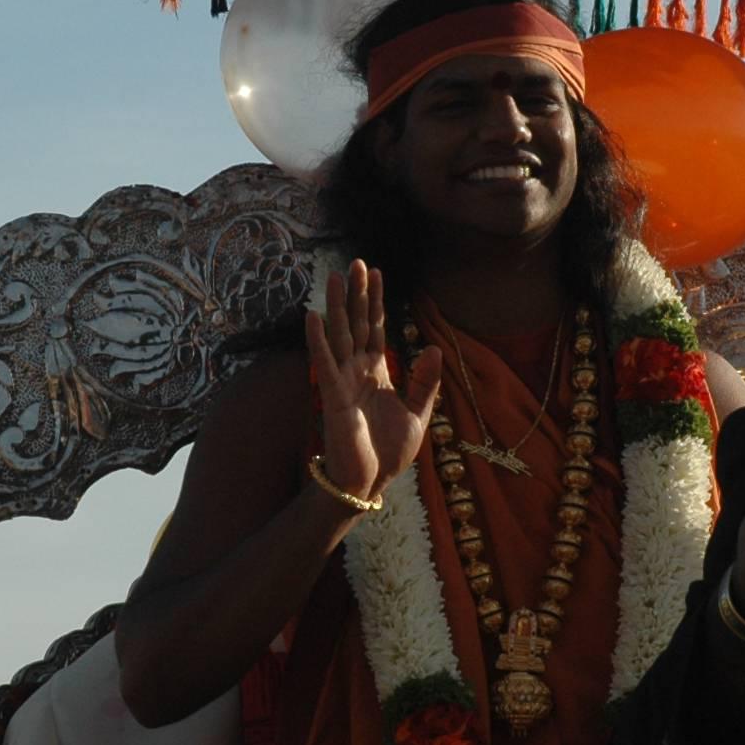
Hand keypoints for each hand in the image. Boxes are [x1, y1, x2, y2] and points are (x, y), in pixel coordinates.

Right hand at [301, 260, 442, 507]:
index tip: (376, 272)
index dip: (376, 301)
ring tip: (336, 276)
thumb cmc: (388, 452)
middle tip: (355, 261)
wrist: (368, 483)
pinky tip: (312, 315)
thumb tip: (432, 347)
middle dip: (357, 294)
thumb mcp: (417, 414)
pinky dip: (317, 339)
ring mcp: (343, 381)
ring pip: (340, 335)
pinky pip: (323, 363)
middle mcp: (357, 371)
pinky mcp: (333, 396)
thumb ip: (424, 382)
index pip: (376, 329)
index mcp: (376, 373)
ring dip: (337, 306)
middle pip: (357, 324)